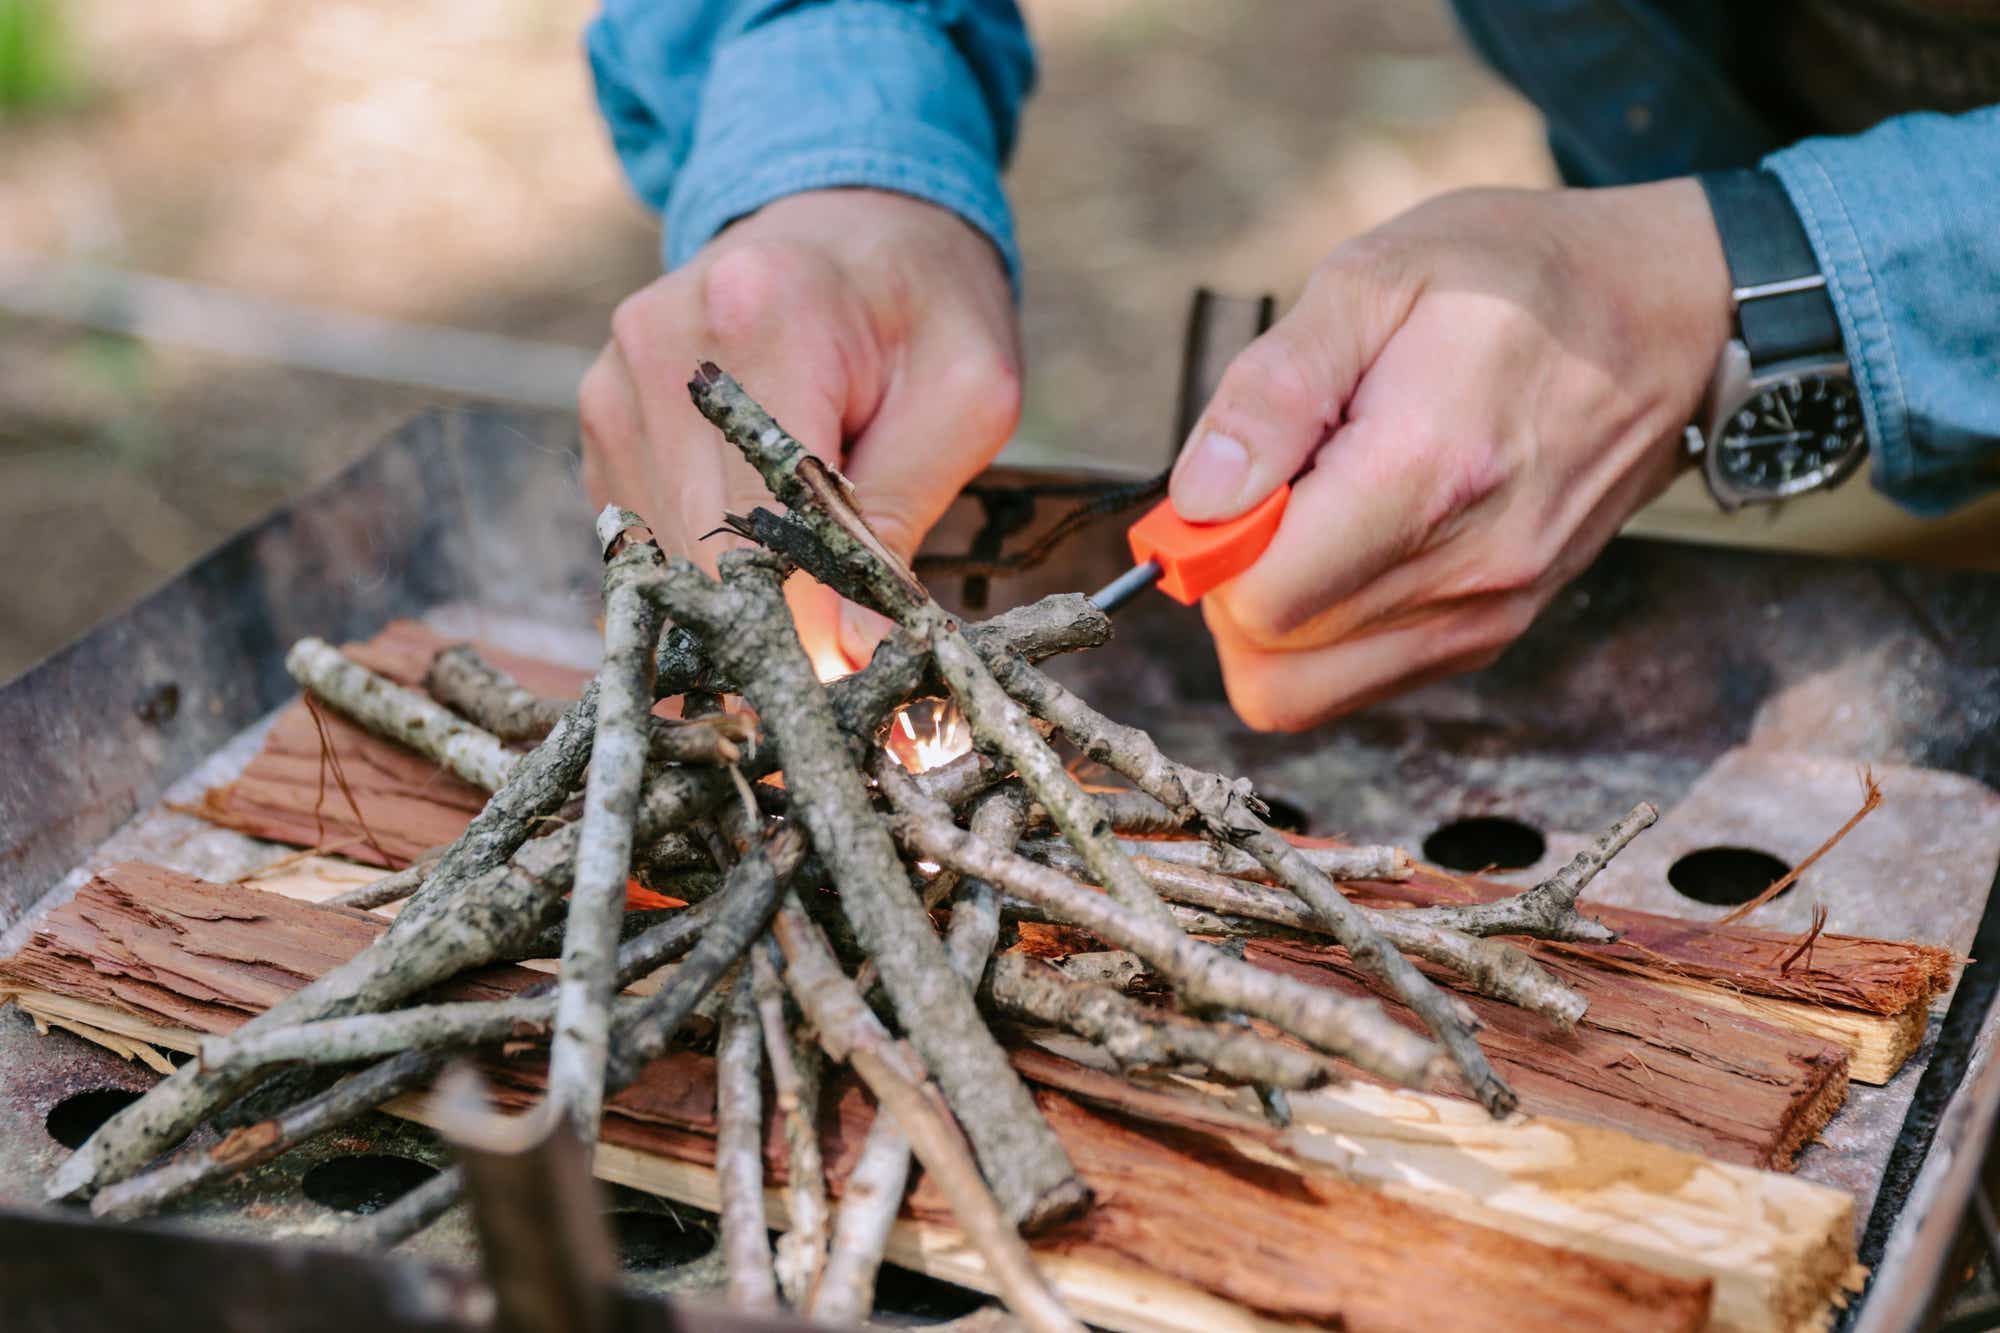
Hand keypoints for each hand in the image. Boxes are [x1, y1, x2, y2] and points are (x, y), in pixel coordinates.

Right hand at [580, 188, 1021, 673]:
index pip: (757, 520)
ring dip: (738, 599)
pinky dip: (706, 563)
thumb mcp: (966, 395)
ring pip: (663, 557)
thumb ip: (896, 520)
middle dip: (771, 629)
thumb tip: (844, 658)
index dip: (801, 628)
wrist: (852, 213)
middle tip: (841, 678)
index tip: (846, 691)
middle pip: (698, 550)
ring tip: (814, 592)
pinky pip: (645, 534)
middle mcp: (659, 345)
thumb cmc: (924, 304)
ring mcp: (612, 380)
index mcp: (761, 316)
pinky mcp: (599, 417)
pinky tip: (766, 545)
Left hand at [1169, 179, 1732, 729]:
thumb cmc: (1512, 279)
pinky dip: (1321, 631)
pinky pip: (1354, 682)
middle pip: (1268, 656)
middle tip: (1276, 488)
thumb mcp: (1373, 279)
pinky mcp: (1492, 636)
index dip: (1211, 543)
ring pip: (1302, 690)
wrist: (1663, 314)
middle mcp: (1468, 572)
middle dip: (1233, 581)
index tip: (1242, 474)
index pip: (1260, 598)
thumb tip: (1197, 500)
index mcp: (1429, 473)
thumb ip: (1272, 393)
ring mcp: (1488, 617)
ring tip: (1317, 513)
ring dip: (1274, 615)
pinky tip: (1355, 539)